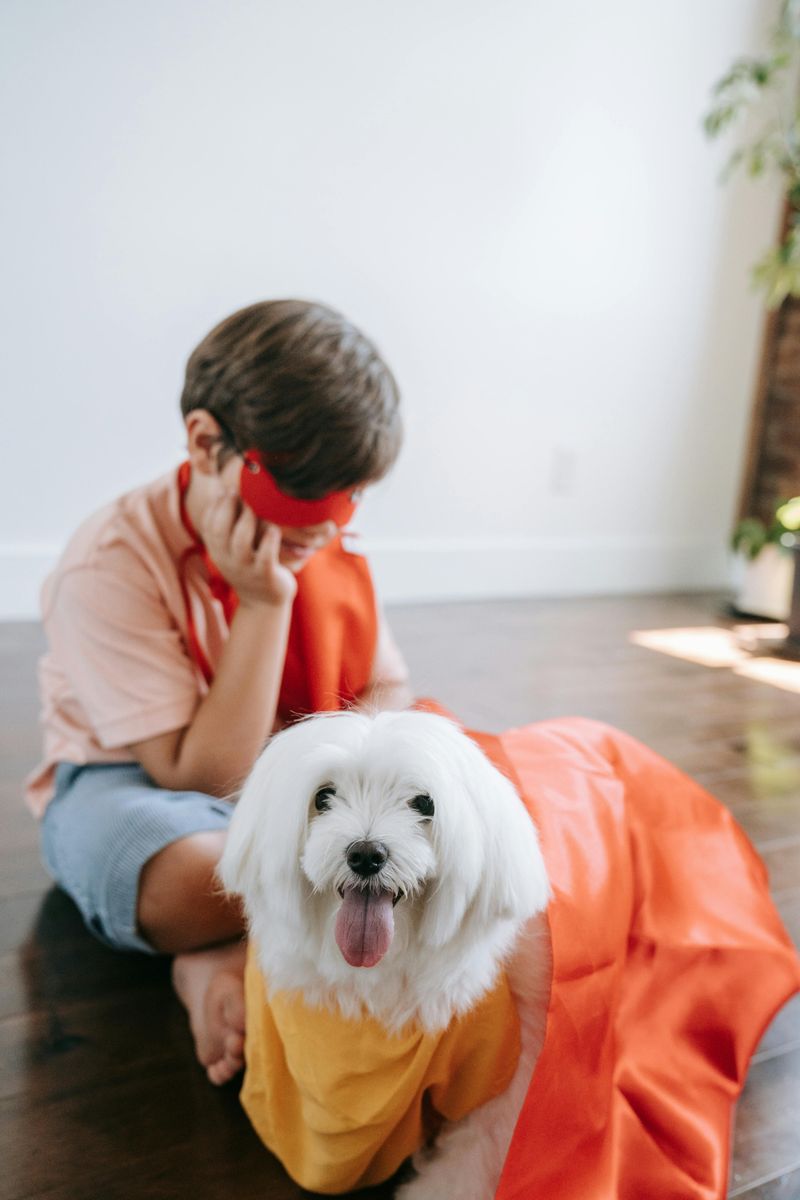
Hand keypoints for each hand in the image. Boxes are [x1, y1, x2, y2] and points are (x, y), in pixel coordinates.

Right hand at [200, 490, 296, 607]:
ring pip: (240, 543)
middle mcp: (228, 560)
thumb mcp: (234, 549)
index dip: (215, 506)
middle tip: (237, 491)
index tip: (225, 490)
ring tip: (255, 507)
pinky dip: (269, 542)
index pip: (209, 525)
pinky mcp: (266, 576)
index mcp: (218, 552)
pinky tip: (274, 529)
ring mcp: (247, 569)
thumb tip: (228, 489)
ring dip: (247, 521)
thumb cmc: (252, 566)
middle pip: (220, 530)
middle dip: (227, 508)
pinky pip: (266, 558)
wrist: (264, 603)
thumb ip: (230, 526)